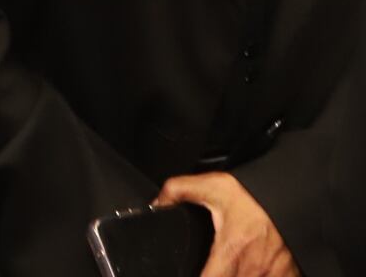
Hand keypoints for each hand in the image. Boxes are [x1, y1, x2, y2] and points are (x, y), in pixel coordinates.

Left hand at [155, 173, 296, 276]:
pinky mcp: (289, 276)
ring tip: (230, 268)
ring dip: (236, 276)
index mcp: (230, 254)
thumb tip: (158, 202)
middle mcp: (252, 271)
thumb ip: (179, 190)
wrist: (296, 199)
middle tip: (214, 266)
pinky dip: (259, 276)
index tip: (191, 271)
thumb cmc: (256, 198)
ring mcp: (273, 276)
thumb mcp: (214, 186)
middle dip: (217, 276)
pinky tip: (251, 269)